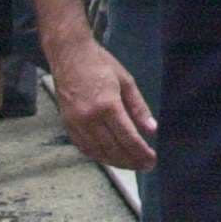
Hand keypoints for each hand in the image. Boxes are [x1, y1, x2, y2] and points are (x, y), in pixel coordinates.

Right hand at [46, 35, 156, 169]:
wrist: (69, 55)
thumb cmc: (100, 64)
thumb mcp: (126, 81)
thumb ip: (139, 108)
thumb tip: (152, 130)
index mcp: (107, 106)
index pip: (128, 138)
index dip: (141, 153)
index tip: (153, 160)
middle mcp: (90, 118)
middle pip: (114, 149)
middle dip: (132, 161)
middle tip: (146, 166)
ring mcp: (76, 123)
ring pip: (98, 152)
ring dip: (116, 162)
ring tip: (131, 165)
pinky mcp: (67, 125)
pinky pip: (84, 148)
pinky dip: (99, 156)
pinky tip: (110, 158)